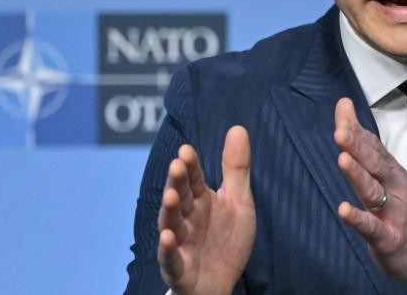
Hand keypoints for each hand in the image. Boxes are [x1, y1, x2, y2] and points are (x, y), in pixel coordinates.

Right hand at [158, 126, 256, 294]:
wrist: (222, 283)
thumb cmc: (227, 240)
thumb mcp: (239, 202)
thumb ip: (236, 168)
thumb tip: (238, 127)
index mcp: (201, 201)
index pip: (194, 180)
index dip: (191, 166)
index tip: (186, 150)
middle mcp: (187, 219)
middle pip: (181, 198)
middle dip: (177, 183)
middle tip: (177, 165)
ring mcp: (180, 244)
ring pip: (172, 225)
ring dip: (169, 211)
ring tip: (170, 196)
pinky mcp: (178, 269)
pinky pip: (171, 259)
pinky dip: (168, 249)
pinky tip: (167, 237)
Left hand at [332, 98, 406, 291]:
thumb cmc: (404, 211)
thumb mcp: (387, 177)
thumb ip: (365, 149)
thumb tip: (346, 117)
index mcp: (391, 172)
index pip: (373, 145)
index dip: (357, 128)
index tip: (343, 108)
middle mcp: (394, 188)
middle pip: (374, 163)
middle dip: (357, 145)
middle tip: (341, 130)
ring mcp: (392, 213)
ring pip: (372, 191)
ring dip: (358, 175)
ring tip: (343, 159)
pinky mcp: (388, 238)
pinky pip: (371, 227)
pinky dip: (358, 218)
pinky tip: (343, 210)